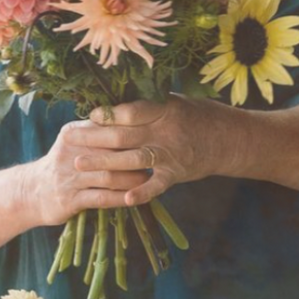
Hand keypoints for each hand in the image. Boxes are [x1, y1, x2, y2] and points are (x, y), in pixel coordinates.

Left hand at [64, 97, 224, 208]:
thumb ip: (147, 103)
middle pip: (123, 135)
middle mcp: (165, 130)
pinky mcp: (177, 173)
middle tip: (68, 138)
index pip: (129, 111)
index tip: (88, 115)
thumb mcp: (174, 102)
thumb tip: (113, 100)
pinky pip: (156, 184)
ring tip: (78, 164)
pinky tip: (123, 198)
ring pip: (132, 160)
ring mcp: (171, 153)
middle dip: (93, 138)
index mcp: (163, 108)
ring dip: (103, 163)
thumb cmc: (196, 115)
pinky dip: (141, 192)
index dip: (107, 114)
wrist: (230, 138)